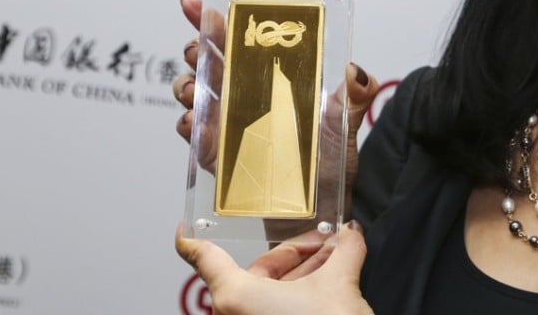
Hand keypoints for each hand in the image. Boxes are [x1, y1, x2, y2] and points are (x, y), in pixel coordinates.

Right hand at [171, 0, 381, 203]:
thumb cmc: (331, 166)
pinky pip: (194, 137)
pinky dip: (191, 126)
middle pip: (209, 60)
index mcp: (273, 79)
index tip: (199, 4)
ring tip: (195, 89)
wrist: (317, 214)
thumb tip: (356, 71)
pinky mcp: (217, 157)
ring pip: (195, 93)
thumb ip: (356, 96)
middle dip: (195, 48)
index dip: (216, 20)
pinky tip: (197, 123)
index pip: (241, 41)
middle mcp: (246, 97)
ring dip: (187, 85)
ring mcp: (228, 125)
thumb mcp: (347, 124)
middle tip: (197, 49)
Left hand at [177, 222, 373, 314]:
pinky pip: (275, 310)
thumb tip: (351, 235)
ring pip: (270, 292)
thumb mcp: (341, 285)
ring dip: (303, 273)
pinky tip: (327, 286)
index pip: (204, 258)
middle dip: (295, 253)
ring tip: (334, 261)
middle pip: (257, 270)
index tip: (186, 230)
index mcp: (236, 296)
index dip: (193, 239)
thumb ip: (346, 250)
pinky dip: (298, 295)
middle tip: (322, 242)